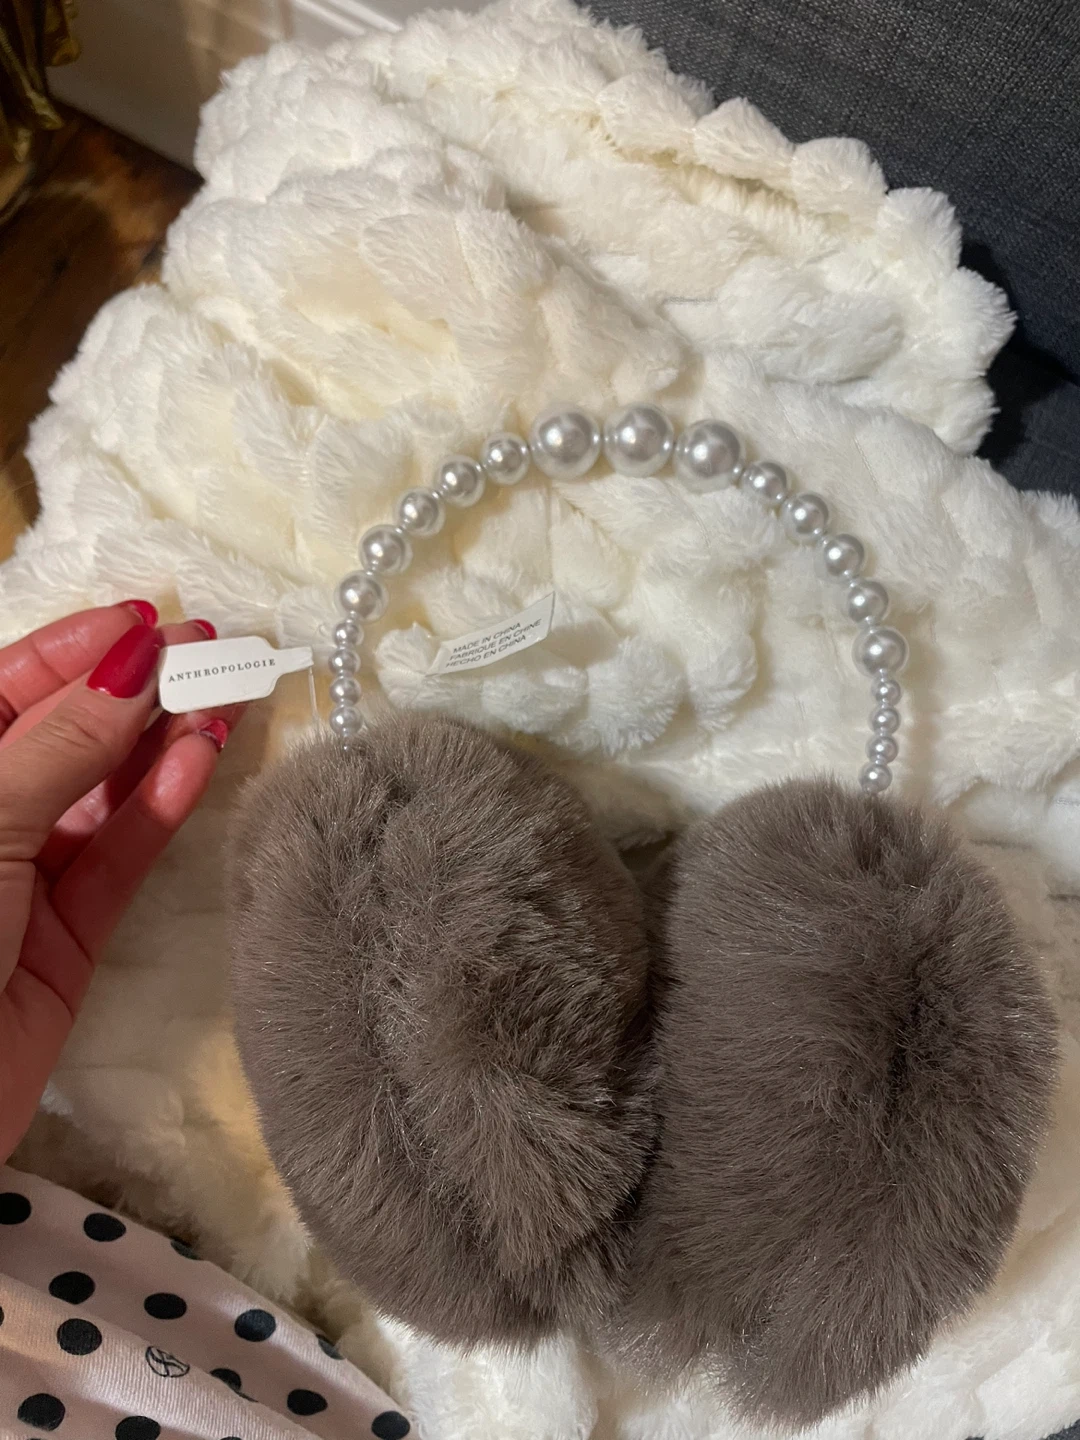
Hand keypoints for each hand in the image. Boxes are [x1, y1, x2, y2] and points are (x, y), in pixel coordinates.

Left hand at [0, 603, 240, 1161]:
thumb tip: (137, 659)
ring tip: (226, 699)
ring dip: (161, 747)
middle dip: (135, 692)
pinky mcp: (67, 941)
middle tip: (214, 653)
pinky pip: (119, 860)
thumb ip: (61, 743)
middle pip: (65, 736)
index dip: (74, 650)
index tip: (149, 621)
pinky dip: (160, 812)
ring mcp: (21, 880)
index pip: (4, 687)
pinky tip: (196, 765)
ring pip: (102, 796)